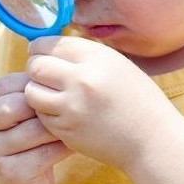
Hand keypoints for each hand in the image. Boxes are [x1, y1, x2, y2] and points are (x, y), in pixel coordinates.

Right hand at [0, 72, 72, 183]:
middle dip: (46, 105)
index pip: (8, 83)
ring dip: (59, 127)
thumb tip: (59, 55)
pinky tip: (75, 143)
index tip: (60, 87)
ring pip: (34, 130)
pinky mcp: (11, 173)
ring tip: (78, 123)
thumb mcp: (20, 112)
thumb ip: (31, 90)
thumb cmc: (25, 138)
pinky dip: (64, 147)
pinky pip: (45, 154)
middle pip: (17, 105)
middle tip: (71, 106)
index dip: (37, 83)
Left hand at [24, 36, 182, 169]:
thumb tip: (51, 46)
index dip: (40, 48)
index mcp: (97, 57)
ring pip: (31, 91)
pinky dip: (45, 112)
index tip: (40, 53)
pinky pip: (40, 115)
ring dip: (36, 90)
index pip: (50, 43)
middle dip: (35, 68)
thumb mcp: (117, 65)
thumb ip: (84, 54)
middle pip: (36, 65)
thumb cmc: (137, 100)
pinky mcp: (66, 129)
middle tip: (43, 74)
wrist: (152, 140)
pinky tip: (61, 112)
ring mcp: (73, 106)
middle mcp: (82, 79)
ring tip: (50, 93)